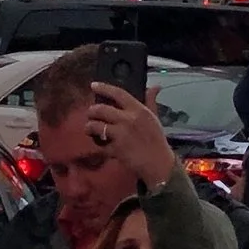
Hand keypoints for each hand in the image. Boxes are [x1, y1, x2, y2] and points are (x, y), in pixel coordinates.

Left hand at [87, 80, 178, 195]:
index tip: (93, 85)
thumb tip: (155, 87)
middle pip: (101, 109)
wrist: (158, 163)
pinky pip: (101, 145)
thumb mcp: (155, 117)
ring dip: (89, 127)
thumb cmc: (157, 139)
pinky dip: (99, 146)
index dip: (103, 88)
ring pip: (96, 126)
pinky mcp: (116, 149)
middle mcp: (128, 119)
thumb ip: (151, 101)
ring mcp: (121, 135)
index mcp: (138, 110)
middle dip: (91, 111)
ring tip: (89, 128)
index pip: (118, 93)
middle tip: (90, 113)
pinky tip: (101, 146)